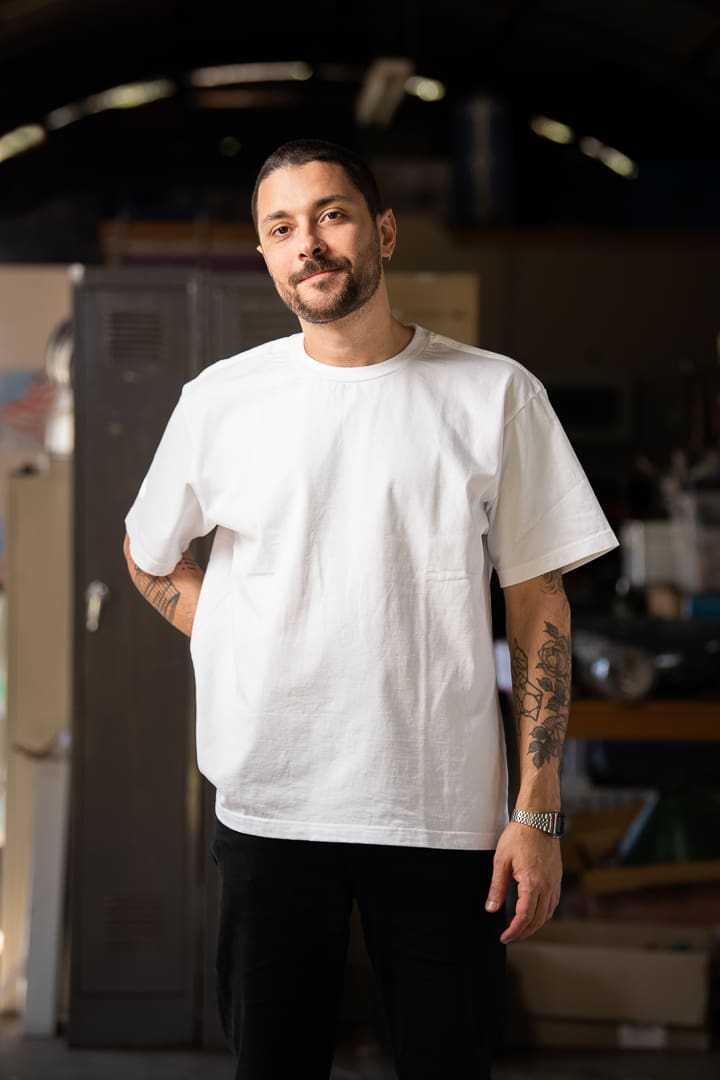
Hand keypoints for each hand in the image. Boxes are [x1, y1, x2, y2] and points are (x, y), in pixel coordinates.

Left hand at [484, 821, 561, 943]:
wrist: (538, 818)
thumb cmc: (519, 836)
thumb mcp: (501, 860)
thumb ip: (496, 887)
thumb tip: (491, 908)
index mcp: (533, 884)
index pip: (524, 917)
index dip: (514, 930)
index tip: (504, 937)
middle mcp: (547, 886)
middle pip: (538, 920)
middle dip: (524, 932)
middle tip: (510, 936)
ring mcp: (555, 882)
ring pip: (548, 913)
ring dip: (535, 924)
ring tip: (521, 928)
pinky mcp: (557, 877)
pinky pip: (553, 902)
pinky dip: (544, 913)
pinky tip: (535, 912)